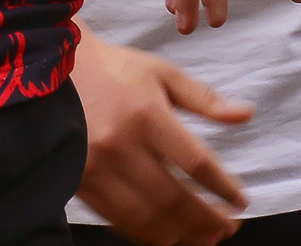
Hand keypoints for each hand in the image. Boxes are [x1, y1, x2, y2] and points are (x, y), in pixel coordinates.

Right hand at [73, 37, 252, 244]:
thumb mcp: (163, 74)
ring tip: (205, 237)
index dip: (222, 187)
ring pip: (145, 216)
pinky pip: (117, 219)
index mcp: (147, 114)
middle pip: (172, 198)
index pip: (195, 162)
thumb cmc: (116, 71)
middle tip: (229, 228)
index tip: (241, 201)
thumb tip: (245, 114)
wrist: (55, 72)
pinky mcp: (80, 182)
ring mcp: (97, 168)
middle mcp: (121, 145)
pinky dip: (146, 233)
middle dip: (205, 219)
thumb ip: (204, 99)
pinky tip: (168, 234)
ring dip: (180, 233)